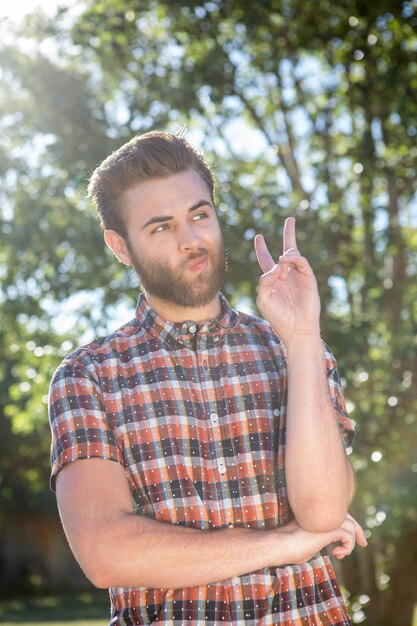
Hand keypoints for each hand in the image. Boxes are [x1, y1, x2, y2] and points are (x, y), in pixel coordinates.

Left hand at [254, 217, 320, 343]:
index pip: (266, 260)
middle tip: (290, 219)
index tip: (258, 237)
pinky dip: (294, 258)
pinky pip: (302, 262)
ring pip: (293, 255)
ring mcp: (298, 276)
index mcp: (272, 279)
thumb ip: (265, 280)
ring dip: (286, 254)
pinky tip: (287, 260)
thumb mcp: (264, 297)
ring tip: (283, 260)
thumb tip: (277, 265)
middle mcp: (286, 275)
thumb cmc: (278, 316)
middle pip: (285, 251)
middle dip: (288, 234)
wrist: (296, 328)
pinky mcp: (308, 278)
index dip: (262, 248)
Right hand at [276, 514, 366, 565]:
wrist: (280, 545)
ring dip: (351, 541)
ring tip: (340, 554)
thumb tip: (330, 545)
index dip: (348, 523)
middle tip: (364, 543)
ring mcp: (325, 519)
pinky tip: (337, 554)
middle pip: (347, 515)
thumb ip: (319, 538)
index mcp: (316, 514)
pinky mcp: (328, 529)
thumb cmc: (290, 547)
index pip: (338, 512)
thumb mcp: (308, 541)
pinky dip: (347, 547)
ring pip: (350, 525)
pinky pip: (347, 536)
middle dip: (358, 530)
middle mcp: (322, 513)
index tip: (354, 538)